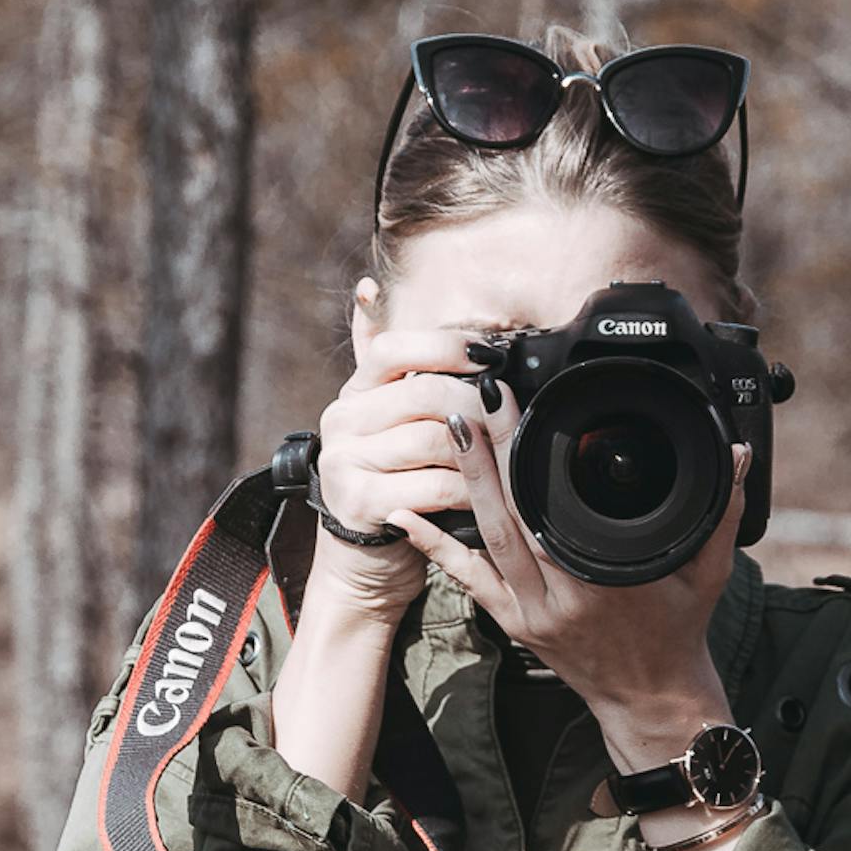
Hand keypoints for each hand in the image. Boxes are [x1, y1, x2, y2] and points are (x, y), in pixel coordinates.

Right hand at [301, 327, 490, 623]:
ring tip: (507, 455)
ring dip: (482, 450)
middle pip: (424, 392)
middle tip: (509, 413)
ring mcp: (346, 462)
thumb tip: (369, 288)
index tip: (489, 354)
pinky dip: (472, 491)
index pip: (394, 347)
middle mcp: (342, 421)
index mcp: (354, 392)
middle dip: (477, 401)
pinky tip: (488, 495)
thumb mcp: (383, 419)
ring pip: (435, 440)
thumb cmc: (390, 484)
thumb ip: (386, 364)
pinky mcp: (359, 503)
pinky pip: (436, 486)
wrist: (360, 562)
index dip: (445, 346)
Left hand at [392, 387, 746, 770]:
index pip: (558, 509)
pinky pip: (467, 580)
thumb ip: (722, 510)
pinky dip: (434, 546)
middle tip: (474, 401)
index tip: (522, 407)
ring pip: (486, 542)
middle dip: (489, 455)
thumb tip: (738, 454)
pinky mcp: (512, 624)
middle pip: (513, 517)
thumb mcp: (710, 572)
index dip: (532, 458)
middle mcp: (561, 598)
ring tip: (450, 432)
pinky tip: (405, 513)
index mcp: (606, 581)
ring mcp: (530, 614)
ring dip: (464, 485)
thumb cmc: (679, 633)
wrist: (651, 699)